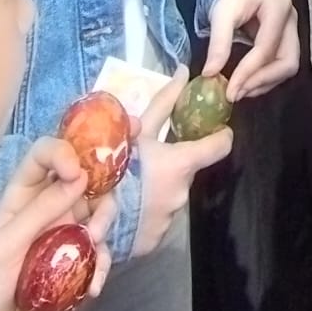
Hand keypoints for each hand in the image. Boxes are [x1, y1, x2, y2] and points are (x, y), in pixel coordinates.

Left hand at [0, 138, 114, 310]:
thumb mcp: (4, 249)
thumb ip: (40, 211)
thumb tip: (79, 176)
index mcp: (18, 200)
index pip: (44, 156)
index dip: (65, 151)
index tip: (80, 173)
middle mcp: (42, 213)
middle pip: (82, 181)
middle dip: (99, 191)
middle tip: (99, 218)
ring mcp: (59, 242)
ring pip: (96, 215)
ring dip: (103, 226)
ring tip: (93, 249)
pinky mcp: (71, 271)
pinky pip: (98, 255)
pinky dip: (102, 266)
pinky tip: (92, 289)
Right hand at [132, 71, 231, 256]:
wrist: (91, 224)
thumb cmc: (117, 167)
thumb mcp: (135, 131)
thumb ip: (163, 103)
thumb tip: (182, 71)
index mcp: (182, 164)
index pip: (221, 146)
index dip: (220, 135)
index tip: (215, 130)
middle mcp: (182, 192)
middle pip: (185, 172)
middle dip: (171, 165)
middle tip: (147, 162)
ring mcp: (169, 219)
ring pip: (168, 195)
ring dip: (154, 189)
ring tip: (129, 186)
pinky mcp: (154, 239)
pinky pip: (154, 219)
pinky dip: (144, 210)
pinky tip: (125, 207)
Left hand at [204, 0, 299, 101]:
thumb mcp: (221, 12)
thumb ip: (218, 43)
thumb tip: (210, 74)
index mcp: (278, 7)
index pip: (266, 48)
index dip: (248, 72)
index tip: (230, 91)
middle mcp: (291, 20)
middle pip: (288, 61)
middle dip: (262, 81)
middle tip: (237, 93)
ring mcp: (291, 30)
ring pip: (287, 66)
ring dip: (264, 83)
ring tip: (239, 91)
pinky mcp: (286, 39)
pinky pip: (281, 64)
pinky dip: (265, 78)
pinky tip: (246, 83)